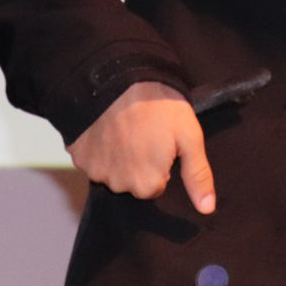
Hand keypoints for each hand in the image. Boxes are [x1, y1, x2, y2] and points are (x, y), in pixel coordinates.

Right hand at [65, 81, 215, 213]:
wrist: (119, 78)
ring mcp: (95, 171)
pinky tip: (106, 127)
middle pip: (133, 181)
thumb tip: (207, 208)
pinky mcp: (78, 156)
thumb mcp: (189, 136)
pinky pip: (92, 159)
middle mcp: (119, 185)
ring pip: (112, 171)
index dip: (160, 162)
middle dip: (139, 162)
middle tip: (144, 132)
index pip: (156, 185)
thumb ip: (198, 175)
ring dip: (118, 155)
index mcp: (147, 185)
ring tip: (126, 127)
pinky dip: (98, 147)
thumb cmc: (159, 106)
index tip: (159, 140)